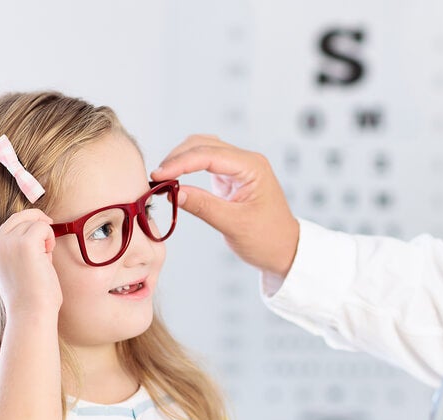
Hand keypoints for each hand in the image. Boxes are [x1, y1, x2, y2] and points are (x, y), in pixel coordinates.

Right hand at [0, 209, 61, 315]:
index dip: (27, 220)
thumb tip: (41, 233)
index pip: (9, 224)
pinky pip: (42, 227)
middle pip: (19, 217)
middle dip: (38, 220)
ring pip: (33, 222)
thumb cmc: (31, 298)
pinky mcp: (25, 244)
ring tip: (46, 258)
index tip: (43, 225)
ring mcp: (9, 243)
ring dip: (45, 236)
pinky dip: (50, 237)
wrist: (31, 313)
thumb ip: (24, 250)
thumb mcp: (20, 269)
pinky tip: (48, 254)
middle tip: (51, 232)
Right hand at [151, 135, 298, 277]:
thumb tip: (173, 193)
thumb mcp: (234, 225)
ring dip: (181, 160)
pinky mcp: (232, 178)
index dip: (180, 163)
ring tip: (163, 178)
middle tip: (156, 178)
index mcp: (252, 167)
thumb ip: (203, 206)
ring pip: (203, 150)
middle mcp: (246, 162)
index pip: (209, 155)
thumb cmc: (268, 239)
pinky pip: (206, 164)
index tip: (159, 176)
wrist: (285, 251)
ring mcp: (239, 168)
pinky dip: (188, 168)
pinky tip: (175, 180)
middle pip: (203, 145)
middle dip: (178, 158)